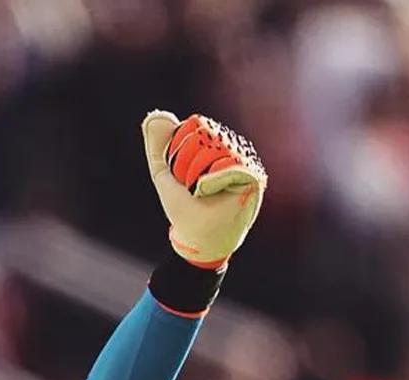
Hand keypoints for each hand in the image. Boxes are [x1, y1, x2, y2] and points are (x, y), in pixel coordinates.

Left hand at [143, 111, 266, 269]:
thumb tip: (155, 115)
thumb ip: (158, 145)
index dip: (179, 151)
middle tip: (191, 185)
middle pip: (203, 135)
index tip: (180, 175)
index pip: (193, 126)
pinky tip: (209, 192)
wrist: (196, 234)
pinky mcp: (253, 174)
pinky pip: (227, 165)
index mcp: (214, 142)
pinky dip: (210, 181)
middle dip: (186, 164)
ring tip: (201, 191)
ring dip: (197, 175)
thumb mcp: (164, 172)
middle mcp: (232, 147)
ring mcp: (244, 159)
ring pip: (214, 149)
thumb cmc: (184, 206)